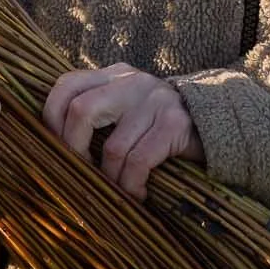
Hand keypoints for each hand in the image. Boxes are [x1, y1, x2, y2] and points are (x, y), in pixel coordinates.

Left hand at [42, 63, 204, 198]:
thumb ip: (98, 112)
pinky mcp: (175, 124)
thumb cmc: (158, 126)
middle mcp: (131, 82)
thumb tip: (52, 147)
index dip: (51, 118)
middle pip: (81, 110)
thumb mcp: (127, 108)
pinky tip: (138, 194)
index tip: (56, 148)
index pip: (66, 85)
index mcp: (114, 75)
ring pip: (112, 147)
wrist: (218, 123)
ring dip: (110, 179)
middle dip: (74, 150)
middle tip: (81, 173)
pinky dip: (132, 185)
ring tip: (117, 191)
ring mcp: (155, 101)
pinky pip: (139, 161)